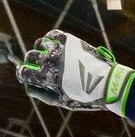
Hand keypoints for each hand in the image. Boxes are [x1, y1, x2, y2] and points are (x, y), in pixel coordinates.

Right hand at [16, 29, 134, 115]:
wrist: (109, 83)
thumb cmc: (87, 96)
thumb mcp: (64, 101)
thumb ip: (44, 95)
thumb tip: (29, 88)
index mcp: (49, 77)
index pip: (25, 72)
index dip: (24, 75)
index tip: (27, 77)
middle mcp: (51, 60)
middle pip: (30, 56)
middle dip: (30, 63)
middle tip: (38, 68)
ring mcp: (60, 48)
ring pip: (40, 44)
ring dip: (40, 50)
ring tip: (48, 58)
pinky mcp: (69, 40)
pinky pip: (52, 35)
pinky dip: (50, 40)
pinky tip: (55, 47)